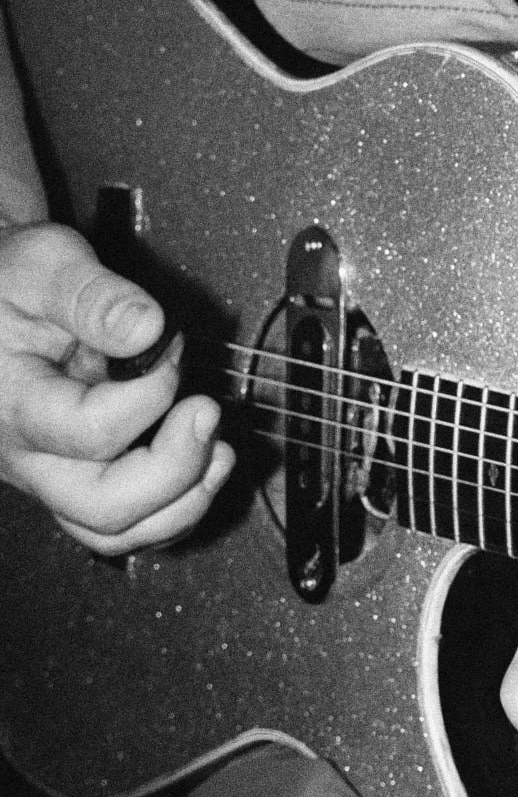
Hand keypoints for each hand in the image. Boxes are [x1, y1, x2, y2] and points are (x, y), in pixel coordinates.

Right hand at [0, 223, 231, 552]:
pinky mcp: (71, 479)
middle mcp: (26, 457)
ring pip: (114, 533)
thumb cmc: (11, 283)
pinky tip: (202, 468)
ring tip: (218, 453)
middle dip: (175, 470)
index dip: (152, 396)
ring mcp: (48, 477)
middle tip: (207, 414)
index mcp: (14, 404)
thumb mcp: (46, 263)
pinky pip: (120, 525)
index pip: (91, 432)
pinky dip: (170, 509)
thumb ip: (93, 295)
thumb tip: (148, 328)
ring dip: (180, 503)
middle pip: (103, 507)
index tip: (171, 351)